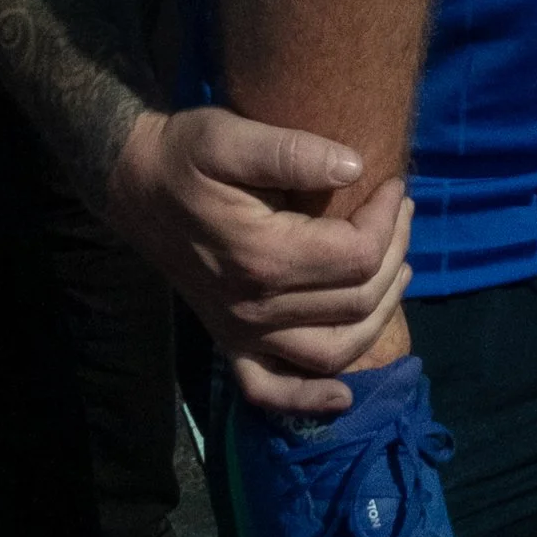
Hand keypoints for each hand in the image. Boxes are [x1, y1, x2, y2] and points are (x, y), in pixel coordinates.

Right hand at [107, 110, 411, 412]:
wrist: (136, 187)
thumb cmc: (185, 157)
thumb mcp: (230, 136)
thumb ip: (292, 151)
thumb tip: (355, 168)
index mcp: (261, 255)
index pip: (358, 254)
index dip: (388, 219)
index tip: (393, 183)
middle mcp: (255, 307)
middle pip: (357, 301)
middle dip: (394, 253)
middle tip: (400, 212)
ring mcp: (241, 333)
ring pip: (334, 350)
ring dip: (379, 315)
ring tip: (398, 268)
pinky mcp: (230, 343)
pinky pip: (271, 391)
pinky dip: (310, 400)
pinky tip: (343, 395)